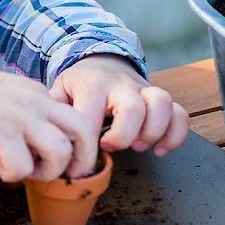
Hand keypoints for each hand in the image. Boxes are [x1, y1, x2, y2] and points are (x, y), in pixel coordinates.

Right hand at [0, 55, 97, 182]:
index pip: (80, 119)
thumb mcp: (7, 96)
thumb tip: (39, 147)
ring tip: (22, 169)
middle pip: (86, 130)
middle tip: (56, 174)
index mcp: (40, 93)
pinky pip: (22, 166)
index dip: (79, 146)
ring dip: (45, 172)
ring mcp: (19, 115)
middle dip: (80, 161)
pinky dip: (11, 174)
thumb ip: (27, 114)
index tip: (62, 162)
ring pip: (61, 151)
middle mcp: (36, 101)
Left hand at [50, 54, 189, 173]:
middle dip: (124, 136)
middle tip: (111, 147)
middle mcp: (121, 84)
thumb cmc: (79, 85)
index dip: (86, 146)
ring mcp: (143, 90)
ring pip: (161, 103)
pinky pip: (179, 113)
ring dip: (153, 131)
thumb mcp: (59, 92)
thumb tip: (45, 143)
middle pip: (132, 108)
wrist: (100, 59)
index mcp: (92, 85)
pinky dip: (175, 134)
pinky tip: (160, 149)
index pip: (90, 117)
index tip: (79, 164)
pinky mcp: (159, 99)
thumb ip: (53, 114)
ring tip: (140, 147)